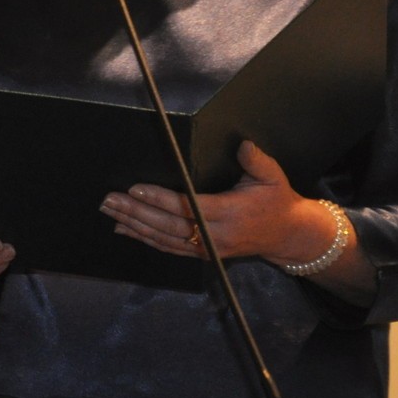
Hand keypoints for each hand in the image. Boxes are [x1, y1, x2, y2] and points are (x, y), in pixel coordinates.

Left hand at [101, 141, 328, 265]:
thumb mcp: (272, 177)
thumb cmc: (276, 201)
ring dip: (134, 225)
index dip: (160, 199)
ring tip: (109, 211)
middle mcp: (215, 234)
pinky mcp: (203, 253)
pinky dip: (144, 238)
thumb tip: (243, 144)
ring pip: (164, 238)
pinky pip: (169, 247)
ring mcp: (207, 247)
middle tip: (109, 199)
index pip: (188, 207)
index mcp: (230, 213)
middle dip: (136, 212)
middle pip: (168, 225)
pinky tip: (124, 229)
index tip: (136, 189)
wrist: (288, 236)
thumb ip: (256, 160)